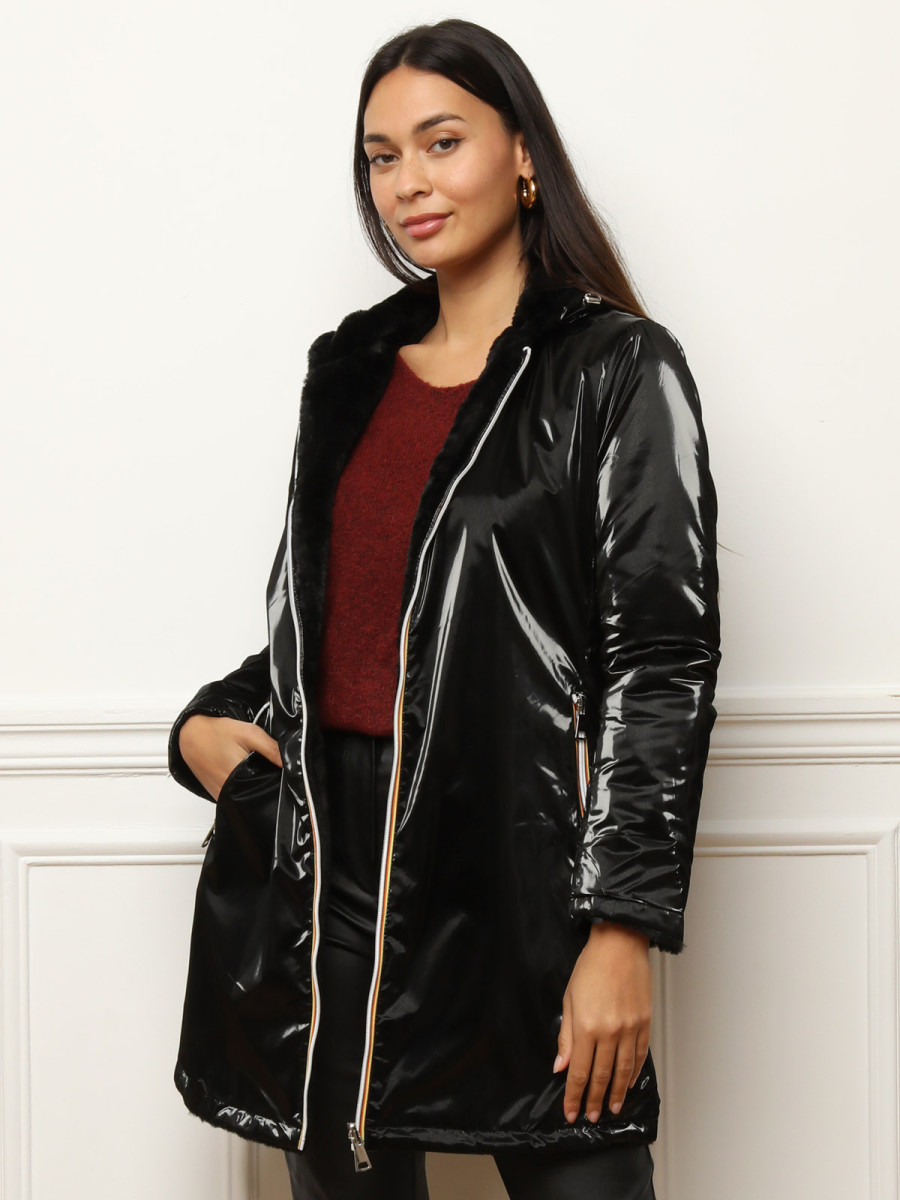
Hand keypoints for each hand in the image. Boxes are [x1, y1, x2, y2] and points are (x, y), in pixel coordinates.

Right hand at [178, 714, 282, 800]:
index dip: (280, 783)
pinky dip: (245, 787)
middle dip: (269, 785)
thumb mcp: (249, 733)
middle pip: (259, 795)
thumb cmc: (217, 732)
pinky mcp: (218, 795)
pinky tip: (246, 774)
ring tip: (257, 770)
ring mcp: (222, 796)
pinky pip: (237, 796)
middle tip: (269, 768)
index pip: (268, 789)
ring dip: (257, 787)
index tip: (285, 773)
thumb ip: (272, 748)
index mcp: (239, 777)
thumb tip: (293, 762)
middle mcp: (229, 791)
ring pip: (249, 797)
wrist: (191, 734)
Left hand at [553, 921, 651, 1122]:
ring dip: (616, 1093)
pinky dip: (633, 1073)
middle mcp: (609, 1032)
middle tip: (590, 1116)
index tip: (571, 1112)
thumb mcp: (569, 999)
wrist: (619, 944)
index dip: (574, 1096)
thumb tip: (560, 1065)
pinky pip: (639, 1055)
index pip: (578, 1072)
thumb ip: (566, 1035)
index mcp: (586, 1027)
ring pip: (623, 1071)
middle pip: (600, 1076)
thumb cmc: (591, 967)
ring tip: (611, 1109)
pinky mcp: (644, 1023)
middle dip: (593, 1100)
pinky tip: (628, 1082)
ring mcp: (629, 1029)